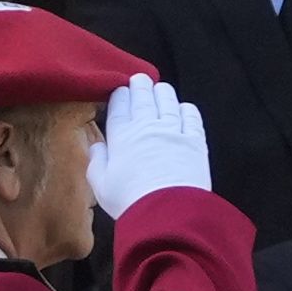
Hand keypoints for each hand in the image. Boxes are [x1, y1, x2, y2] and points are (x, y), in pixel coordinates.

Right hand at [88, 73, 216, 216]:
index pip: (119, 107)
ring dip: (163, 93)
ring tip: (160, 88)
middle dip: (140, 86)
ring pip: (168, 102)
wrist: (166, 211)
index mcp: (121, 136)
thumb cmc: (130, 201)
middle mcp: (147, 127)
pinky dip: (186, 109)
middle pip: (143, 98)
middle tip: (140, 80)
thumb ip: (96, 162)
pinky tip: (184, 108)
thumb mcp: (101, 185)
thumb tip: (97, 146)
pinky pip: (191, 117)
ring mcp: (173, 130)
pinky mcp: (195, 140)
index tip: (121, 90)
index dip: (120, 95)